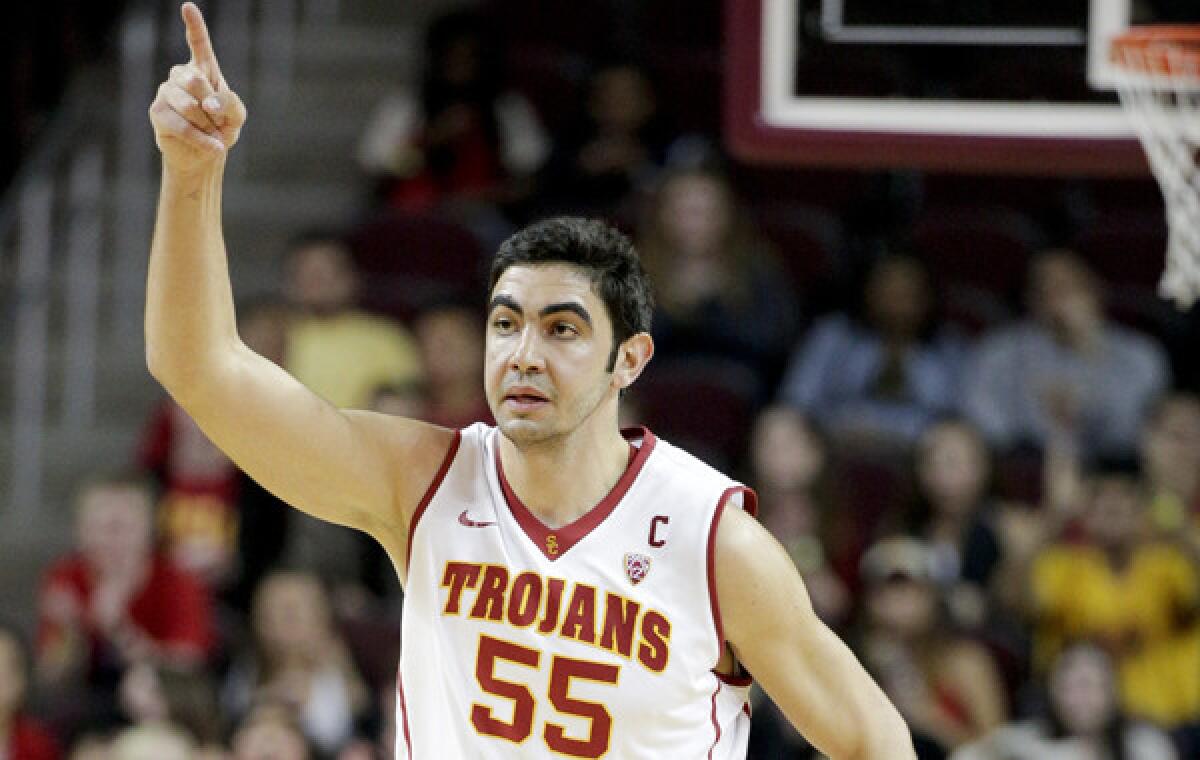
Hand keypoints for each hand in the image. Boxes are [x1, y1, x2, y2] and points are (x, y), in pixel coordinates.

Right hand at [148, 3, 246, 172]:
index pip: (198, 43)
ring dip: (208, 126)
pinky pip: (182, 125)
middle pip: (196, 80)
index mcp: (203, 69)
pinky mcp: (157, 111)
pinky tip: (212, 146)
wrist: (205, 155)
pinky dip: (201, 138)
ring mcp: (166, 91)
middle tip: (218, 122)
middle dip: (213, 107)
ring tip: (213, 134)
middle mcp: (181, 75)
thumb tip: (209, 103)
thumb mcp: (236, 115)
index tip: (188, 7)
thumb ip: (230, 103)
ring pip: (190, 105)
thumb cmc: (221, 129)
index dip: (194, 25)